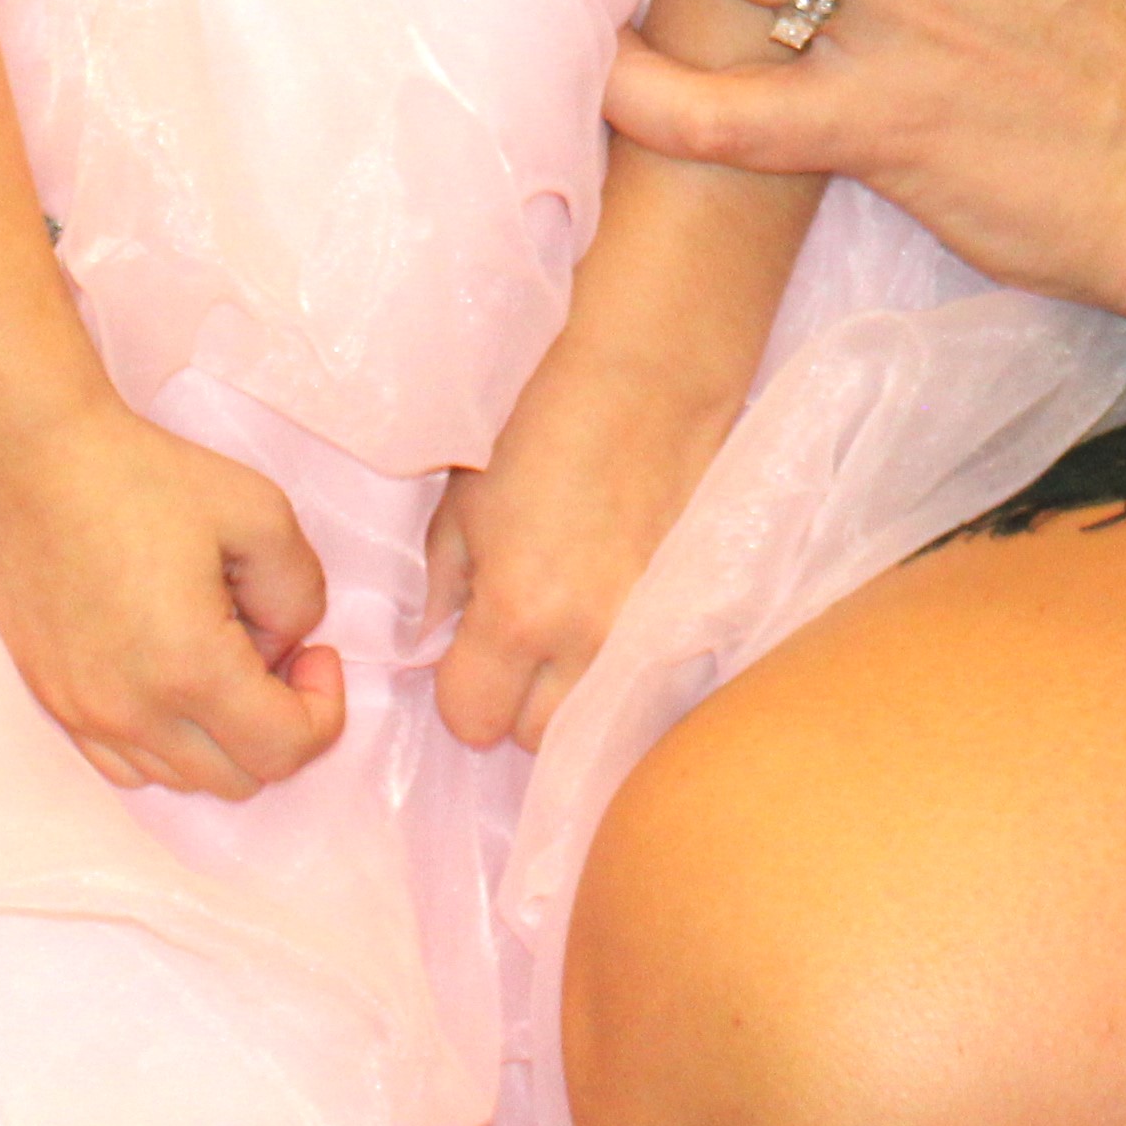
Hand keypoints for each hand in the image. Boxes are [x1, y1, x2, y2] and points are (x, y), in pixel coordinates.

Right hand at [0, 406, 349, 797]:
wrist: (27, 461)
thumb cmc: (140, 477)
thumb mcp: (260, 512)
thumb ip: (300, 593)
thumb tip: (285, 645)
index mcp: (189, 671)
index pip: (284, 751)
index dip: (323, 710)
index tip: (317, 651)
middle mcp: (131, 713)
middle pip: (238, 779)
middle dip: (276, 722)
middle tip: (272, 648)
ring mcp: (83, 716)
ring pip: (181, 779)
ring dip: (221, 736)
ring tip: (217, 653)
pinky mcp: (52, 702)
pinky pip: (127, 764)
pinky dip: (167, 740)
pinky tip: (169, 672)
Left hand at [425, 335, 747, 751]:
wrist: (651, 387)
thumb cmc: (544, 431)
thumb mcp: (464, 502)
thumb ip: (445, 584)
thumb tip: (436, 639)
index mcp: (516, 615)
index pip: (471, 720)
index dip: (462, 693)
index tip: (469, 656)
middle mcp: (583, 644)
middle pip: (537, 738)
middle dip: (518, 701)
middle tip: (520, 646)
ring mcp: (645, 638)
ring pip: (596, 723)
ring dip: (573, 696)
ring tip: (570, 637)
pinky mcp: (689, 620)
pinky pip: (648, 685)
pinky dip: (624, 672)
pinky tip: (615, 626)